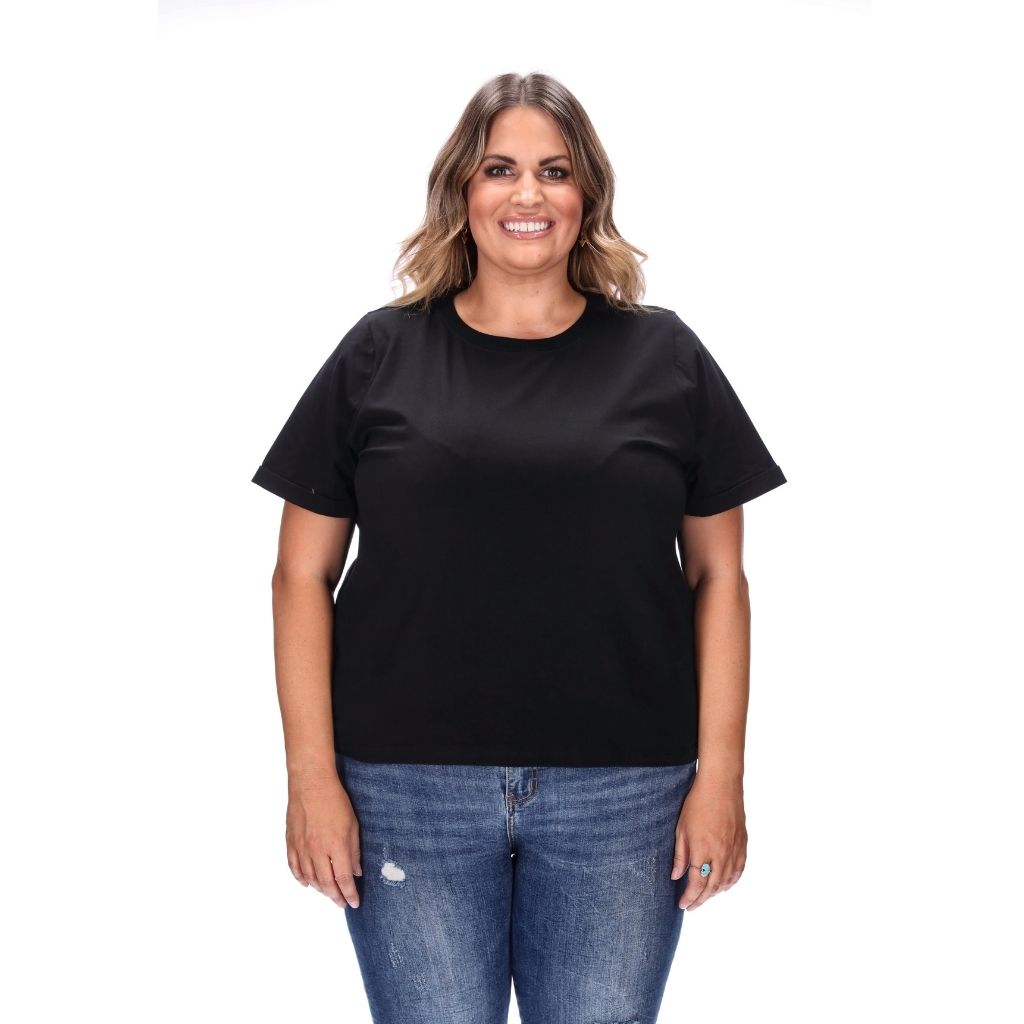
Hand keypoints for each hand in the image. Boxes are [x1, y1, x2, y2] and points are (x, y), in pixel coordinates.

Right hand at [285, 769, 362, 908]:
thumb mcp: (353, 824)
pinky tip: (308, 883)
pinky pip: (294, 867)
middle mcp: (317, 851)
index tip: (354, 902)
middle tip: (342, 903)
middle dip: (336, 896)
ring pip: (310, 878)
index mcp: (336, 846)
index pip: (343, 879)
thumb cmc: (335, 800)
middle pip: (326, 883)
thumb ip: (354, 850)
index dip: (349, 893)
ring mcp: (302, 848)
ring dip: (320, 890)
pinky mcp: (291, 843)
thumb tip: (356, 872)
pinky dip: (301, 879)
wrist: (311, 784)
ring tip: (329, 894)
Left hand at [670, 771, 746, 910]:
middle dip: (700, 900)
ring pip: (726, 882)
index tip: (682, 904)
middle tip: (691, 905)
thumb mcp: (681, 829)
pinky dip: (730, 882)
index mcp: (703, 850)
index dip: (689, 897)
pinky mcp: (743, 846)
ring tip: (704, 896)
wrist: (721, 786)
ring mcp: (734, 851)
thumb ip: (680, 855)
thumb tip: (676, 876)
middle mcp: (721, 855)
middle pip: (711, 887)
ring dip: (714, 893)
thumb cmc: (697, 804)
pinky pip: (738, 872)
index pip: (696, 884)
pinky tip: (723, 885)